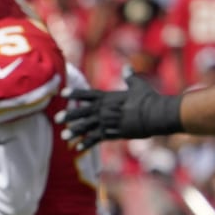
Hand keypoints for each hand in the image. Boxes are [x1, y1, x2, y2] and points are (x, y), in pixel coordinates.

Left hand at [57, 71, 181, 150]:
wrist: (157, 114)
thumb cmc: (149, 99)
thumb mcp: (138, 85)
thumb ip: (130, 77)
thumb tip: (128, 66)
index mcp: (109, 97)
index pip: (88, 94)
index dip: (75, 93)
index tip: (62, 93)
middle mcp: (106, 109)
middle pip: (84, 112)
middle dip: (70, 115)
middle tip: (57, 118)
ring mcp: (109, 121)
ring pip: (88, 127)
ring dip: (75, 131)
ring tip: (63, 136)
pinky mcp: (114, 133)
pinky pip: (98, 139)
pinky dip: (87, 143)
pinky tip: (78, 148)